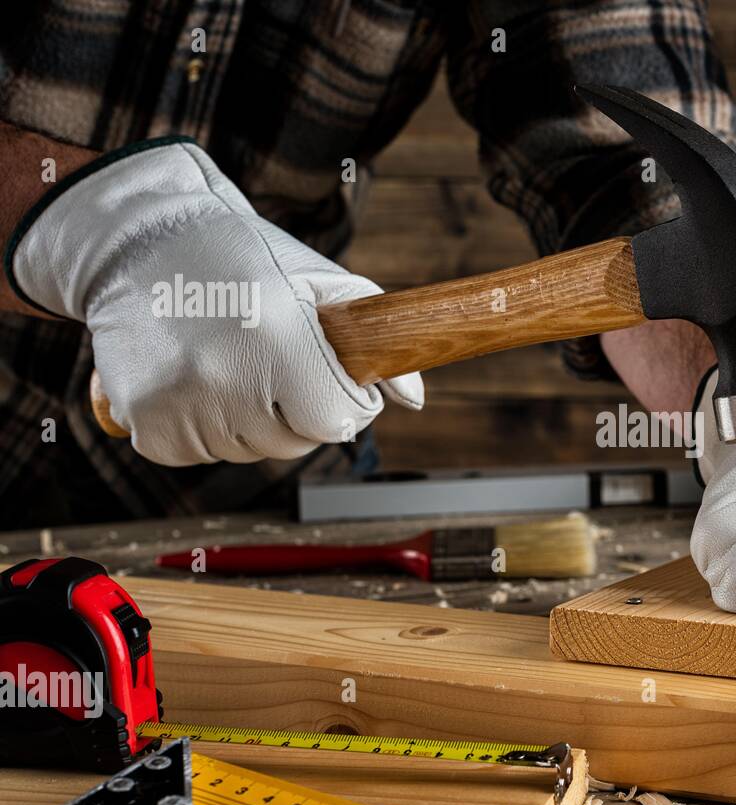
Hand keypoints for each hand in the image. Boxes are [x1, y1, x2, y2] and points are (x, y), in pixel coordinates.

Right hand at [7, 138, 421, 465]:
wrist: (141, 240)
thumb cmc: (245, 258)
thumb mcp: (320, 282)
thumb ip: (376, 339)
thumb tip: (415, 400)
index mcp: (280, 338)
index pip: (335, 420)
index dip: (341, 401)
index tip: (327, 376)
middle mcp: (228, 374)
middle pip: (292, 443)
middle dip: (295, 412)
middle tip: (275, 364)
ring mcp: (179, 400)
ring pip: (244, 451)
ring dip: (246, 421)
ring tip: (229, 362)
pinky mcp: (142, 418)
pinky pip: (191, 454)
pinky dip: (198, 429)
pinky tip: (194, 380)